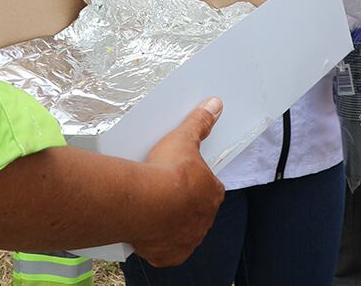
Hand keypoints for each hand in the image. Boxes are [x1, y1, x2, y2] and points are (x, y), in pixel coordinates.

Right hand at [131, 98, 225, 266]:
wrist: (146, 204)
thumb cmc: (167, 173)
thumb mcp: (184, 140)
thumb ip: (200, 123)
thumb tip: (215, 105)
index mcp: (212, 193)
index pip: (209, 188)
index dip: (195, 183)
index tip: (180, 178)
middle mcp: (204, 220)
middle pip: (195, 211)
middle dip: (183, 204)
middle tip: (163, 193)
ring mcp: (188, 239)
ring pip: (182, 231)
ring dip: (171, 223)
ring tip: (151, 209)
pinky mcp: (170, 254)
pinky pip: (167, 250)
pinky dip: (158, 243)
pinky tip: (147, 231)